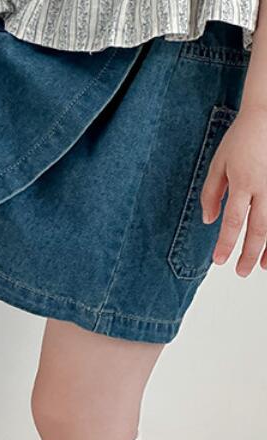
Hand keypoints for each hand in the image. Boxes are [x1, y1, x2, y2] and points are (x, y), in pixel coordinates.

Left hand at [201, 106, 266, 276]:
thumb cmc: (243, 137)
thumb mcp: (219, 163)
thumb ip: (211, 192)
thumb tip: (207, 221)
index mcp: (244, 182)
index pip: (233, 220)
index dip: (225, 243)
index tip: (218, 261)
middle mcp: (266, 186)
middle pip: (258, 228)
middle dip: (248, 254)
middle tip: (240, 272)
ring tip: (261, 267)